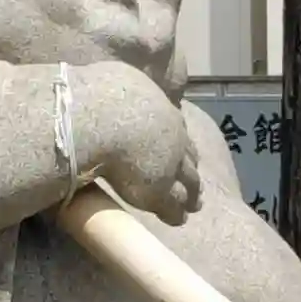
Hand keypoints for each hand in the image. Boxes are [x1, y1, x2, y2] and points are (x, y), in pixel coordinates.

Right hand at [75, 62, 201, 225]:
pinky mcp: (161, 191)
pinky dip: (177, 213)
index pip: (176, 128)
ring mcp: (170, 166)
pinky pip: (173, 206)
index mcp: (162, 111)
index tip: (183, 147)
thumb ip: (119, 88)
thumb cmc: (103, 98)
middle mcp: (173, 138)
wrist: (107, 121)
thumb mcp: (118, 82)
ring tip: (196, 204)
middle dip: (191, 166)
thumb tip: (104, 81)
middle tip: (198, 179)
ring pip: (189, 182)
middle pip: (189, 156)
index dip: (180, 141)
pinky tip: (179, 220)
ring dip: (193, 194)